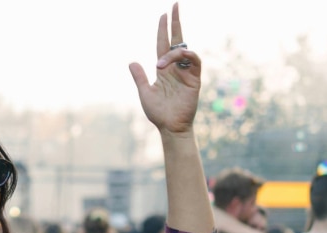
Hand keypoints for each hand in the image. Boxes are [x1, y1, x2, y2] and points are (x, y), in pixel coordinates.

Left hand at [129, 3, 200, 135]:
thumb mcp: (145, 92)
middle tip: (174, 5)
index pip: (163, 43)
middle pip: (177, 39)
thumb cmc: (158, 113)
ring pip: (183, 50)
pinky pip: (194, 60)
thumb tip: (132, 61)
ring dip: (171, 52)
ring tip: (159, 65)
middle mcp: (175, 67)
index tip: (163, 14)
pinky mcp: (195, 79)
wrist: (170, 127)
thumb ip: (139, 77)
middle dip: (176, 23)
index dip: (163, 29)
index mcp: (163, 69)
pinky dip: (185, 56)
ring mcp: (186, 72)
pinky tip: (173, 61)